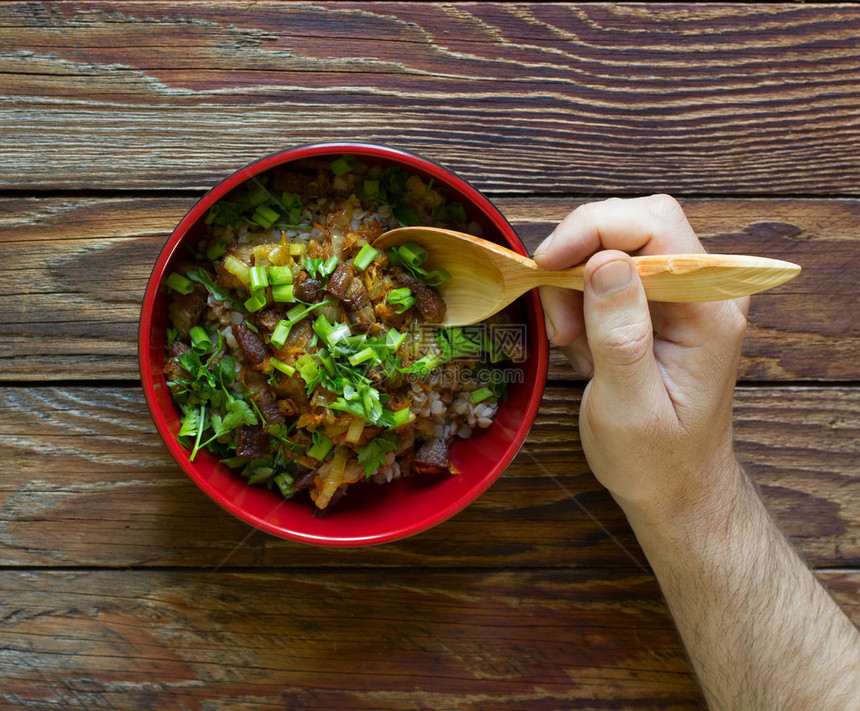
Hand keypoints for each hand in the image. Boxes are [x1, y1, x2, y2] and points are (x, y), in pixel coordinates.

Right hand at [535, 195, 748, 521]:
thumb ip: (620, 333)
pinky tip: (582, 343)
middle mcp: (704, 292)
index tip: (546, 263)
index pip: (656, 226)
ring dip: (574, 284)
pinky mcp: (659, 305)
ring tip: (571, 342)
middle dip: (579, 257)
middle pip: (635, 224)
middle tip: (560, 320)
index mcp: (709, 312)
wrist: (676, 488)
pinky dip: (579, 299)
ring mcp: (682, 296)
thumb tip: (603, 262)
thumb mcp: (628, 405)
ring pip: (614, 245)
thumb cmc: (656, 460)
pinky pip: (607, 274)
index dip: (594, 229)